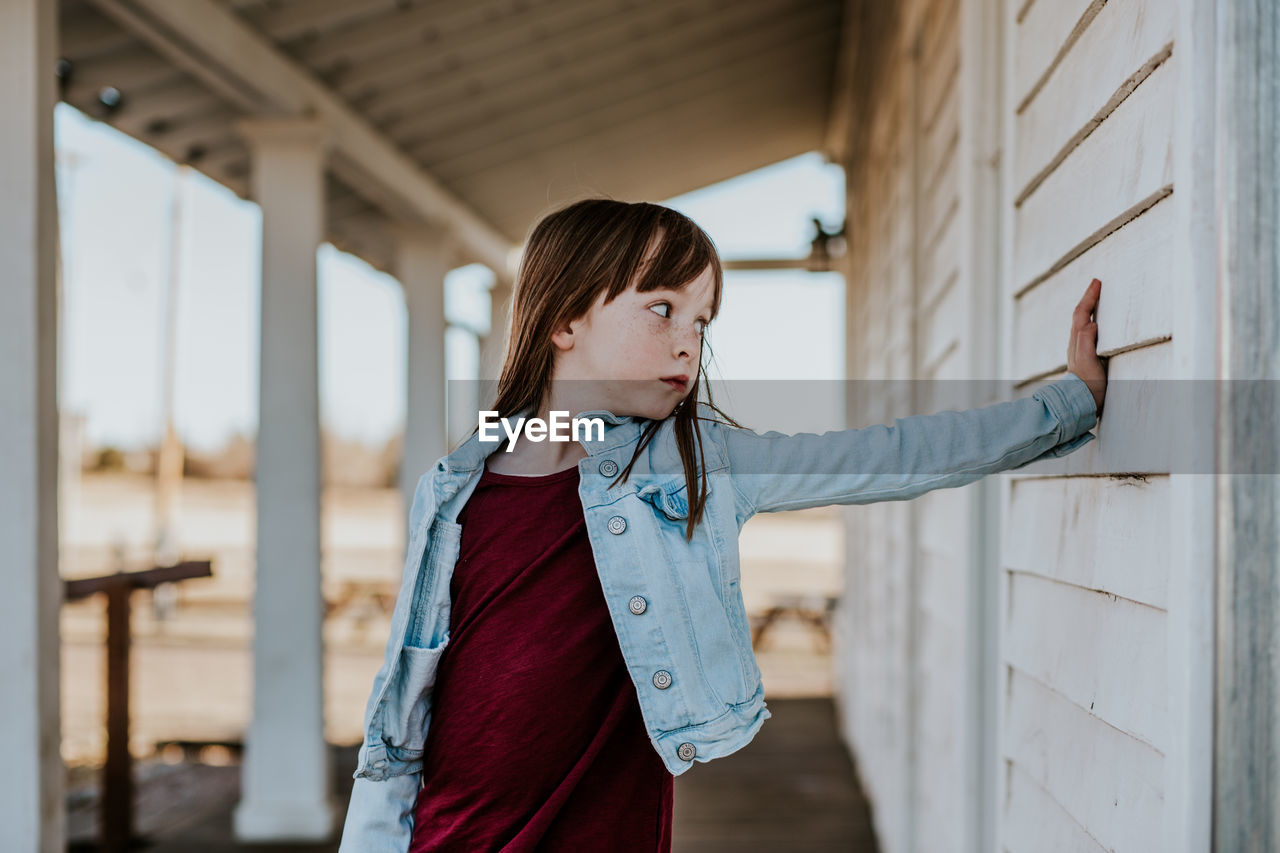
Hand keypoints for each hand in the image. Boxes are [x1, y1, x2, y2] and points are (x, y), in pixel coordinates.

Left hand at [1066, 278, 1106, 417]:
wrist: (1082, 403)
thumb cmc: (1087, 384)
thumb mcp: (1087, 362)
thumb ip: (1086, 342)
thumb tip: (1091, 323)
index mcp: (1078, 341)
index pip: (1082, 313)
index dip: (1089, 297)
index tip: (1096, 282)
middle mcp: (1077, 343)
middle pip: (1081, 315)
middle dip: (1089, 299)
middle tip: (1097, 285)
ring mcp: (1081, 350)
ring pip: (1084, 323)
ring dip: (1091, 309)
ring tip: (1099, 299)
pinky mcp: (1087, 357)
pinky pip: (1089, 333)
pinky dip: (1094, 322)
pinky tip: (1100, 324)